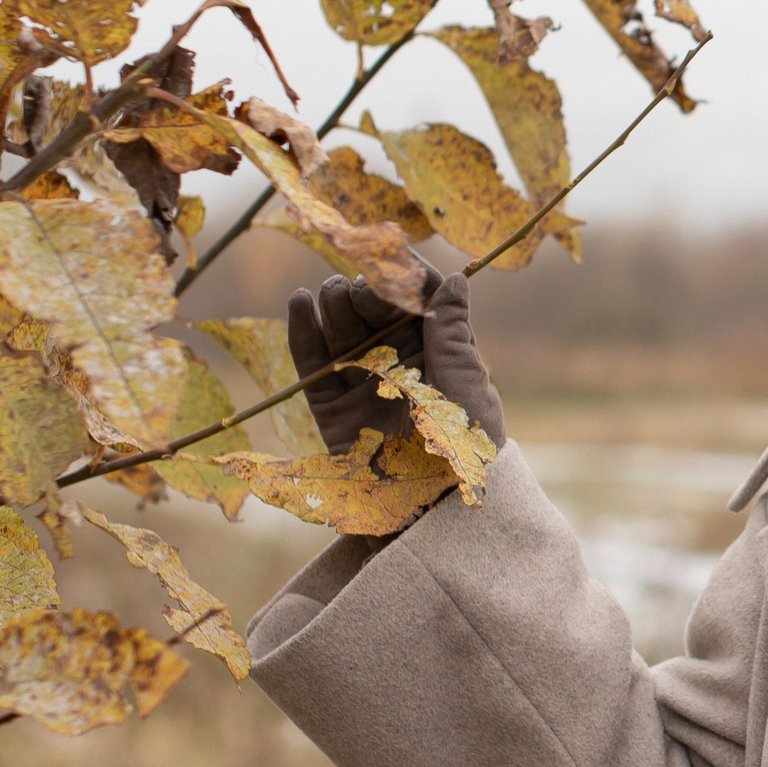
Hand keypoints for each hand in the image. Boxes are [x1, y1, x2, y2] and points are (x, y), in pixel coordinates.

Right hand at [286, 261, 506, 456]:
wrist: (432, 510)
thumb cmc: (467, 451)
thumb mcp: (466, 388)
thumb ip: (452, 334)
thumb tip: (457, 280)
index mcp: (439, 351)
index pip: (419, 298)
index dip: (403, 274)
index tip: (389, 256)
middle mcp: (399, 360)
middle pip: (375, 305)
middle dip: (367, 289)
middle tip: (364, 293)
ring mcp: (363, 380)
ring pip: (341, 325)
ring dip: (335, 301)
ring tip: (333, 294)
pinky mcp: (331, 404)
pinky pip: (311, 360)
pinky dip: (302, 329)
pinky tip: (301, 301)